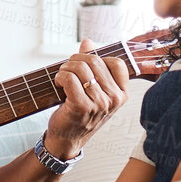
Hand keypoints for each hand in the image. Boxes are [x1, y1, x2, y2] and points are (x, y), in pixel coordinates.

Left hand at [45, 38, 129, 159]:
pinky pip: (69, 79)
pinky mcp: (82, 107)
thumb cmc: (79, 114)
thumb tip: (88, 42)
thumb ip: (92, 65)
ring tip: (61, 77)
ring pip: (81, 68)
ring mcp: (99, 104)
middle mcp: (114, 99)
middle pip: (96, 61)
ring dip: (66, 68)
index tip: (85, 65)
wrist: (66, 139)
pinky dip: (60, 76)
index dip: (97, 58)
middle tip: (67, 69)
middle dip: (76, 60)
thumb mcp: (92, 90)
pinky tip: (58, 83)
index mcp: (122, 94)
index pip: (116, 62)